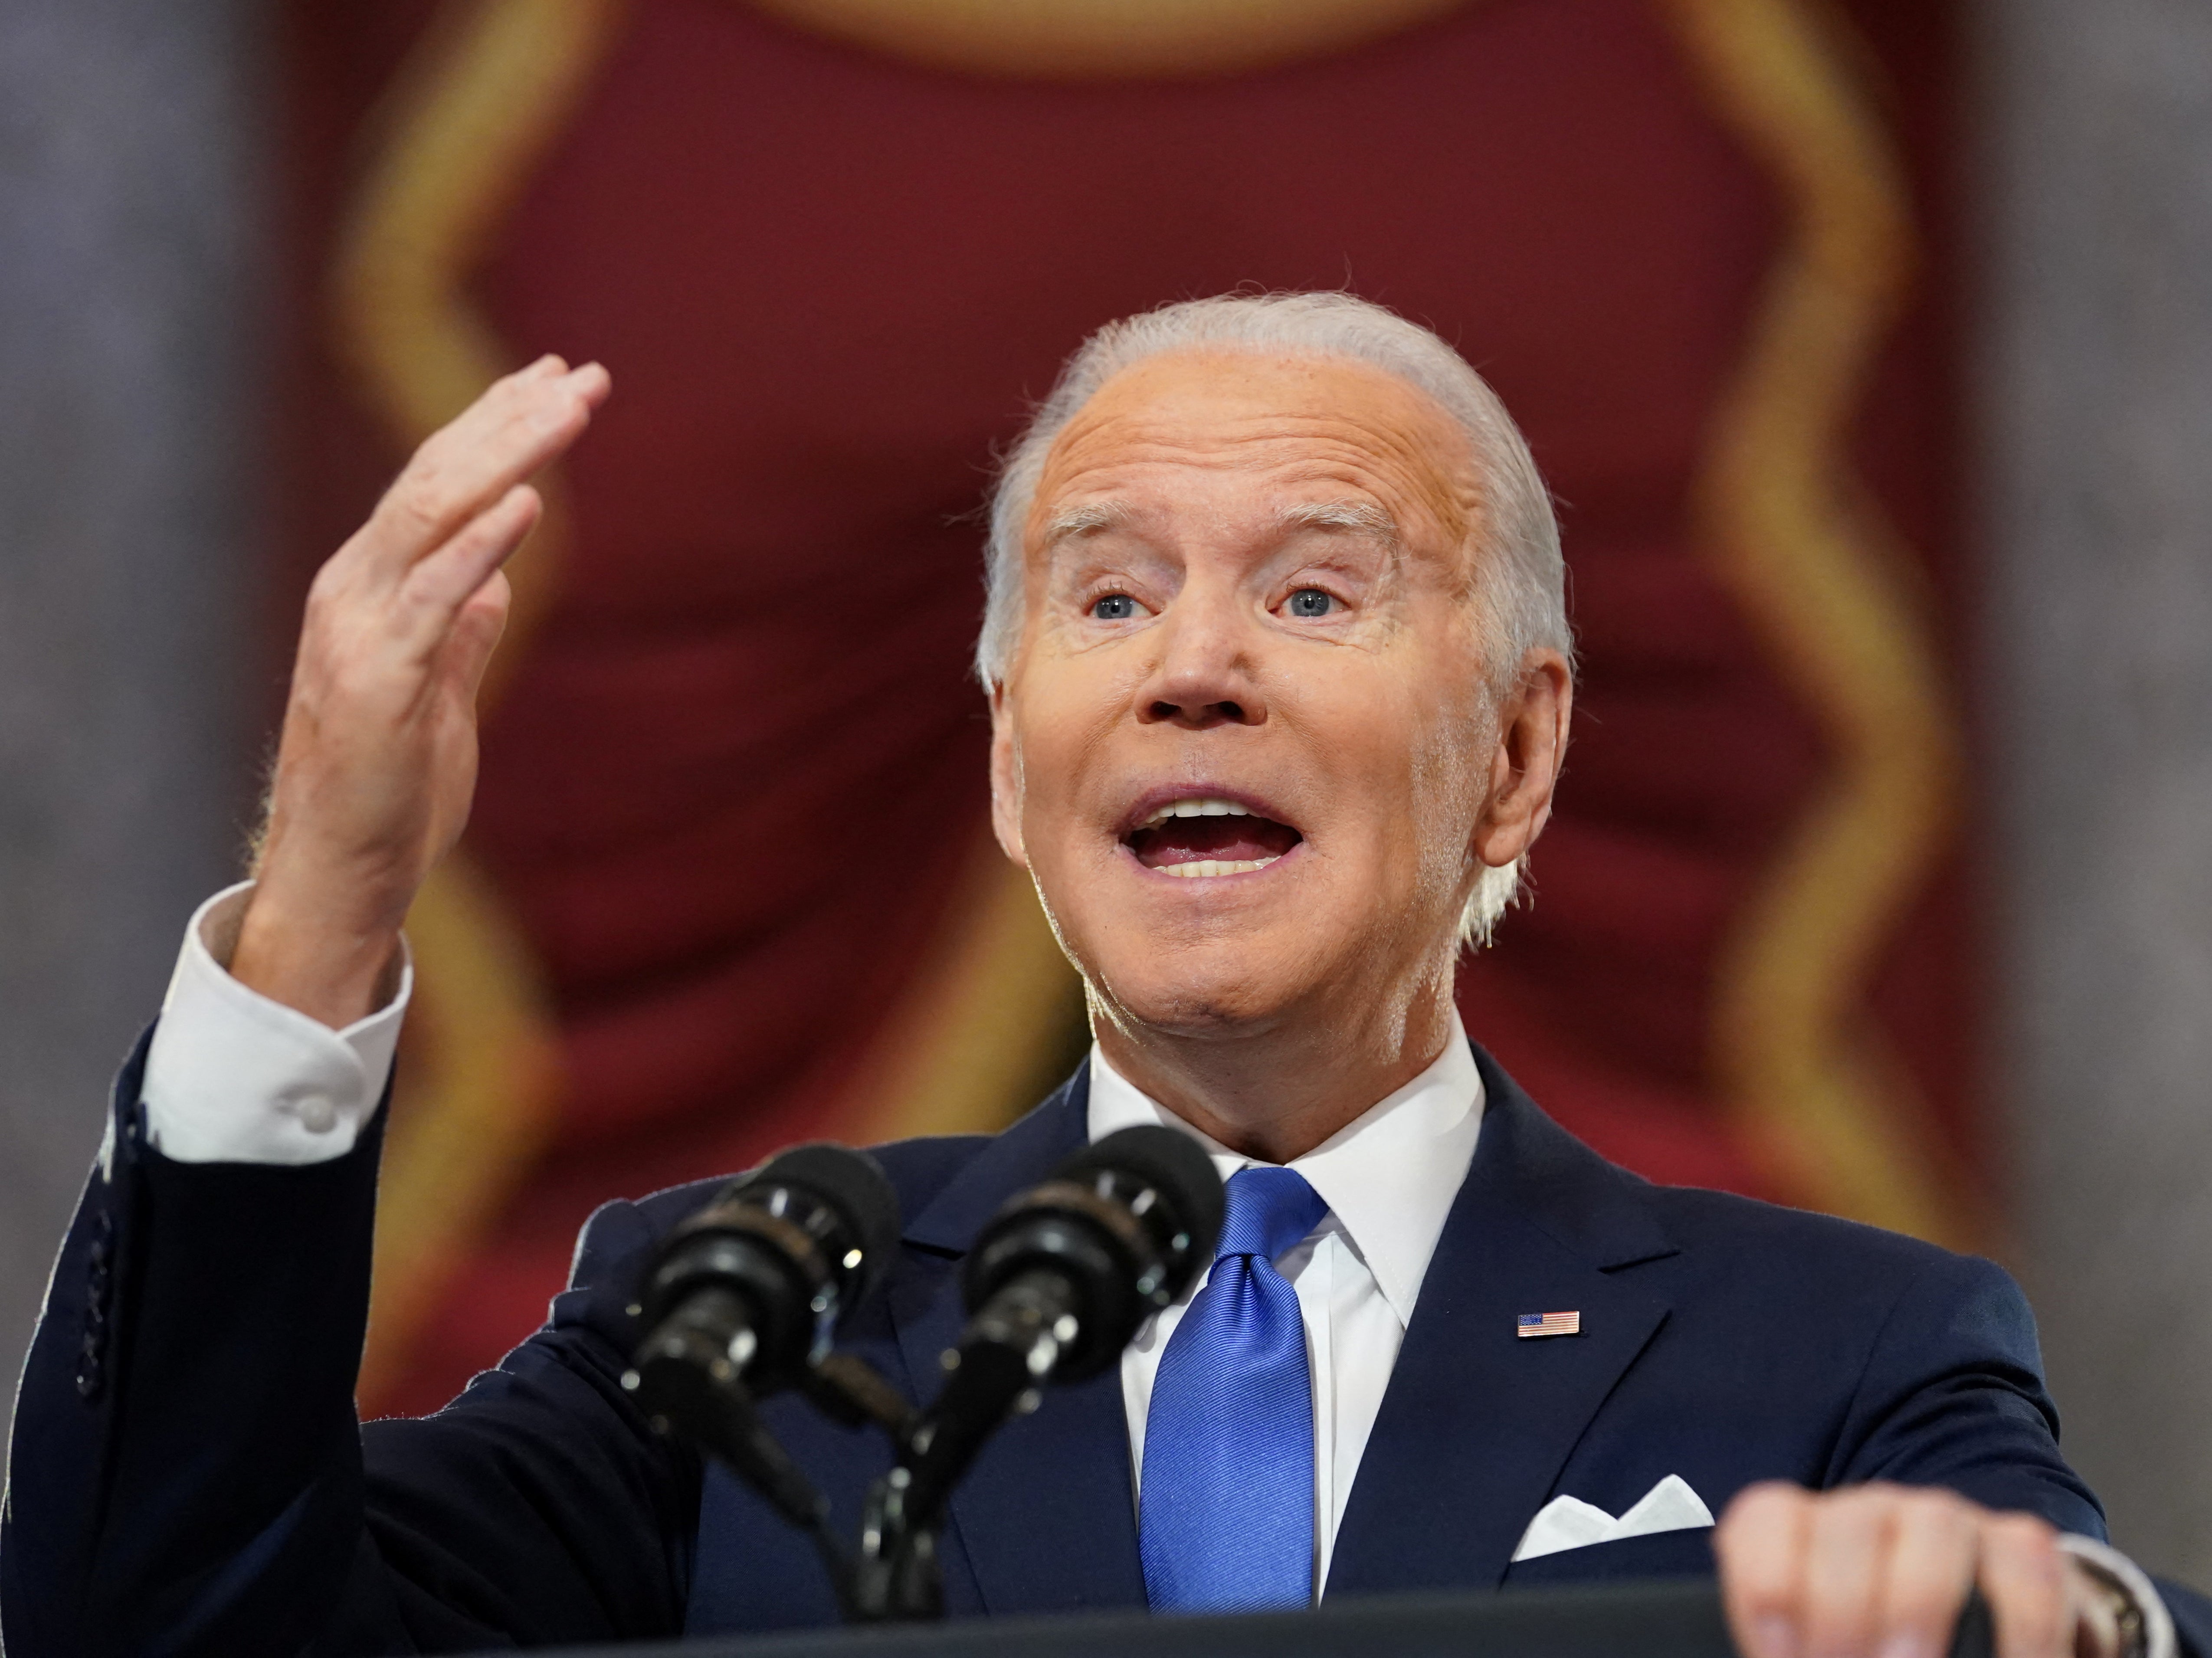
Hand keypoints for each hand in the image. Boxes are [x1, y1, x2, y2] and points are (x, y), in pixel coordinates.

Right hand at [231, 355, 610, 1026]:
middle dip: (512, 419)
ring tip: (569, 408)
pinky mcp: (378, 680)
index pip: (438, 481)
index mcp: (372, 585)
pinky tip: (526, 503)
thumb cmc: (390, 787)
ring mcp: (359, 628)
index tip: (555, 379)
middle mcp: (356, 587)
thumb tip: (497, 585)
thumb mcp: (438, 691)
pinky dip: (480, 545)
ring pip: (433, 513)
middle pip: (437, 476)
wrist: (345, 867)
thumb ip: (459, 632)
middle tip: (584, 374)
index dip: (497, 425)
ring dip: (508, 455)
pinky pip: (433, 597)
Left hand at [1716, 1482, 2122, 1657]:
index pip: (1765, 1523)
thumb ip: (1810, 1643)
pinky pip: (2026, 1570)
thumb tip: (1790, 1654)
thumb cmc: (1872, 1644)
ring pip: (1935, 1527)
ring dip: (1920, 1603)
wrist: (1959, 1628)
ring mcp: (1949, 1522)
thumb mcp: (1824, 1641)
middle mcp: (1871, 1513)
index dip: (1768, 1587)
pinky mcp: (2022, 1549)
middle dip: (1842, 1608)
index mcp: (1804, 1532)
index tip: (1778, 1654)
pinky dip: (2020, 1629)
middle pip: (1846, 1527)